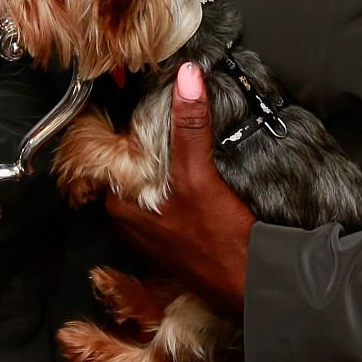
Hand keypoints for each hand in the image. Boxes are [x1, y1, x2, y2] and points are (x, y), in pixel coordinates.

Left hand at [104, 64, 255, 315]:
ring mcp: (153, 236)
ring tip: (184, 140)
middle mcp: (129, 224)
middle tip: (166, 116)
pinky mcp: (176, 243)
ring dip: (165, 168)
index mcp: (120, 208)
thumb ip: (189, 125)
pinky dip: (179, 188)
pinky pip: (169, 205)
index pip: (109, 156)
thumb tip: (186, 78)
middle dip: (147, 147)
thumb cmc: (218, 240)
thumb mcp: (198, 174)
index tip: (139, 103)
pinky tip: (197, 176)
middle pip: (132, 171)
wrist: (252, 283)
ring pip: (151, 188)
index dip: (123, 129)